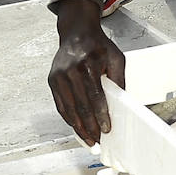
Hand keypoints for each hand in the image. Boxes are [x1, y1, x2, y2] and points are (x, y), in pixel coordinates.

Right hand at [48, 0, 125, 144]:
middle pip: (81, 106)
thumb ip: (119, 78)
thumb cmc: (97, 46)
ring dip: (78, 127)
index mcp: (87, 64)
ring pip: (68, 109)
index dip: (100, 115)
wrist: (76, 33)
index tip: (106, 129)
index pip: (95, 96)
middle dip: (90, 127)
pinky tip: (77, 128)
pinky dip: (69, 119)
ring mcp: (59, 76)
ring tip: (88, 140)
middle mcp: (70, 71)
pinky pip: (60, 105)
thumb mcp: (115, 57)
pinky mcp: (52, 80)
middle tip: (97, 141)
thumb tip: (123, 101)